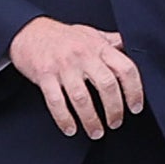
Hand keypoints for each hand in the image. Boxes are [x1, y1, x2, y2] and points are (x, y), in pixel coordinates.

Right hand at [11, 16, 145, 138]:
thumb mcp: (91, 34)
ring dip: (91, 120)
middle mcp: (83, 55)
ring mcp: (63, 66)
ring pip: (82, 98)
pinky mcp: (44, 75)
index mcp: (98, 47)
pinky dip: (64, 119)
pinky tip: (71, 128)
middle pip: (107, 85)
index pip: (125, 68)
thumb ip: (111, 43)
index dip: (135, 90)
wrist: (28, 31)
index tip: (135, 107)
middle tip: (116, 123)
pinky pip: (56, 102)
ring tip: (96, 132)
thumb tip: (132, 48)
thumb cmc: (63, 36)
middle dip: (114, 109)